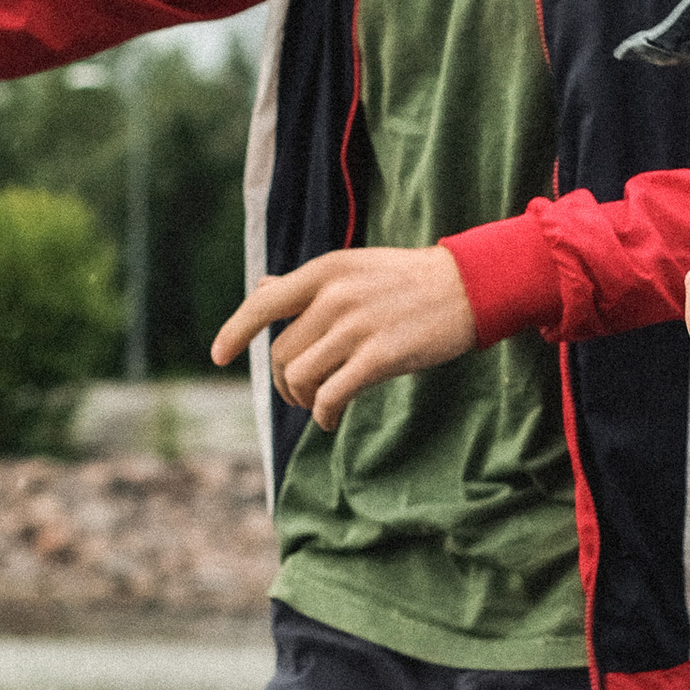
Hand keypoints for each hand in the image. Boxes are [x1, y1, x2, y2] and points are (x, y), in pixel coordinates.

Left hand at [212, 245, 477, 429]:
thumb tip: (262, 286)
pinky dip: (324, 415)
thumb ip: (309, 284)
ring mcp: (357, 326)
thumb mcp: (354, 268)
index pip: (264, 302)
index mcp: (326, 270)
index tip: (218, 356)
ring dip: (304, 401)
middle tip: (302, 396)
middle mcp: (335, 295)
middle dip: (285, 383)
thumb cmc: (409, 281)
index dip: (236, 331)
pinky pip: (331, 396)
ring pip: (301, 377)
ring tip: (319, 407)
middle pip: (282, 353)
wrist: (470, 285)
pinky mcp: (380, 356)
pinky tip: (332, 420)